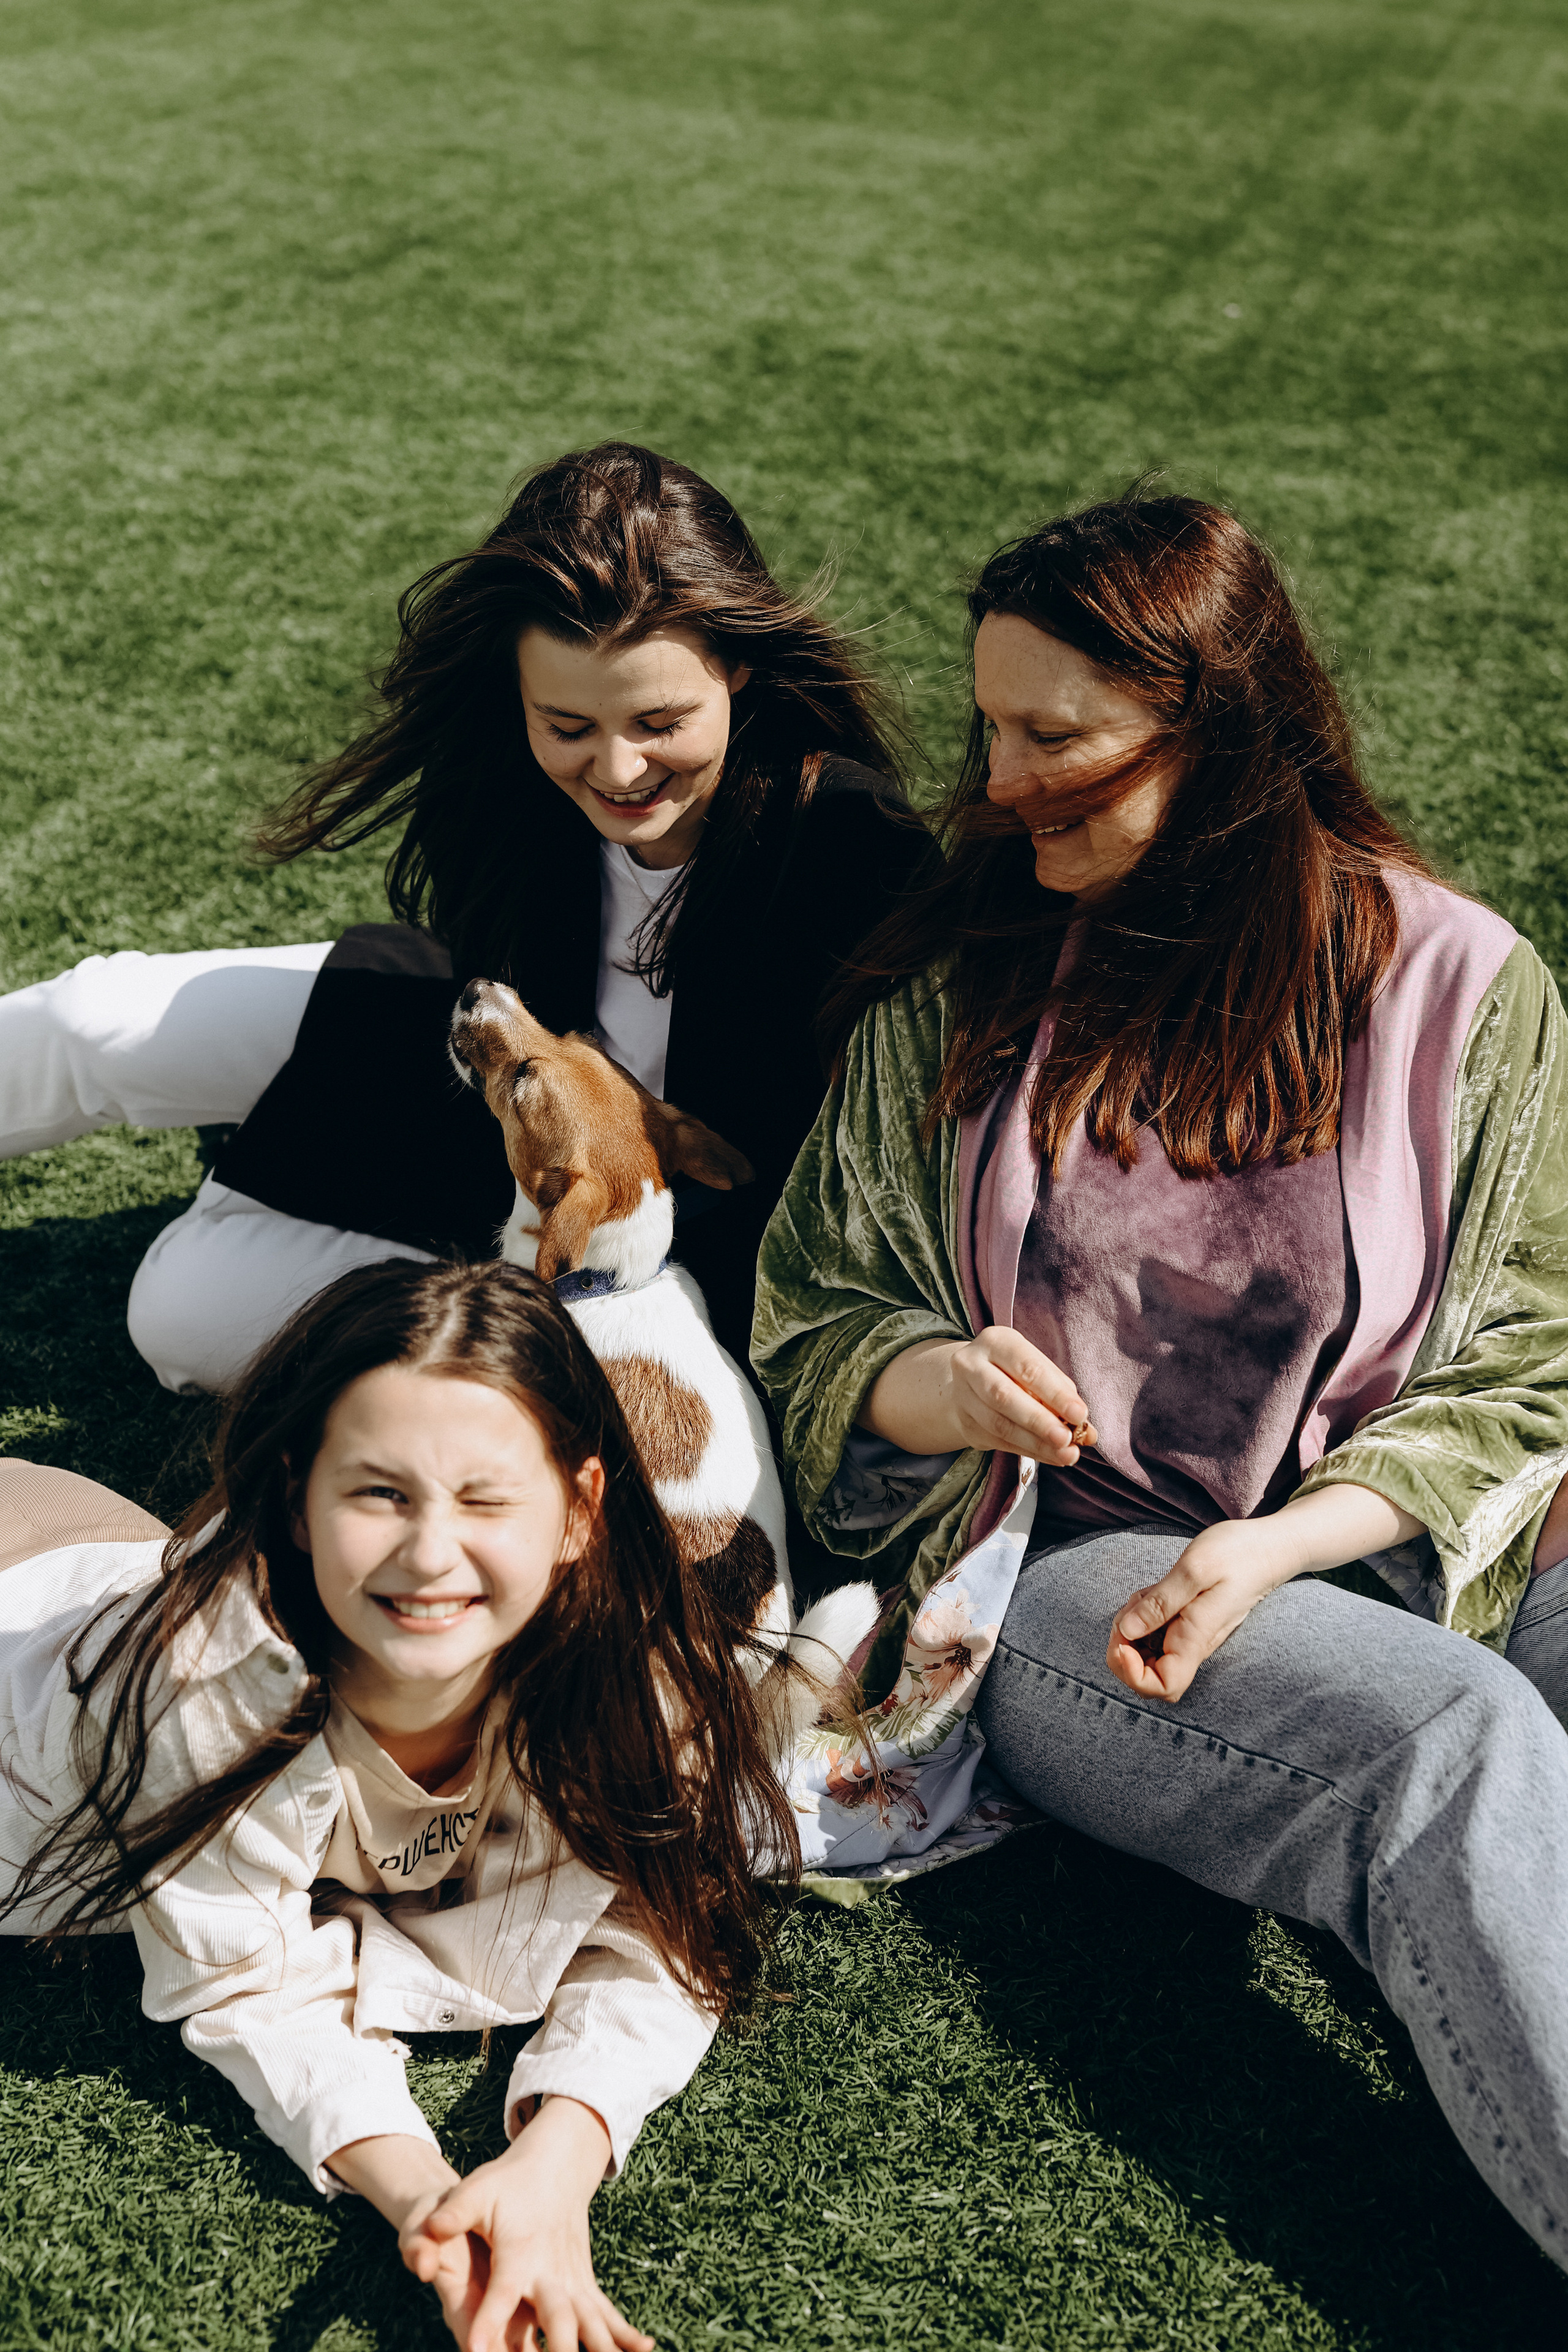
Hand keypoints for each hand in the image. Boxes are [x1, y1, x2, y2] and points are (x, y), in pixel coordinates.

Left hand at [399, 2099, 648, 2351]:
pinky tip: (646, 2349)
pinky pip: (606, 2315)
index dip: (490, 2321)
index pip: (502, 2292)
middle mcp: (551, 2270)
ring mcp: (573, 2279)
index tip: (478, 2351)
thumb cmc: (507, 2184)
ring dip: (601, 2347)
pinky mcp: (584, 2284)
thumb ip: (451, 2214)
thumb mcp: (474, 2192)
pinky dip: (624, 2335)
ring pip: (591, 2322)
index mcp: (519, 2251)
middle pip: (559, 2316)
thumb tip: (429, 2226)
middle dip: (561, 2350)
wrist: (555, 2165)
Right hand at [859, 1328, 1096, 1465]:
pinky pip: (997, 1441)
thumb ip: (1062, 1395)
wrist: (971, 1381)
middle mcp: (971, 1364)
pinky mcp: (964, 1423)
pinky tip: (1050, 1456)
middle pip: (1004, 1396)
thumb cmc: (1016, 1372)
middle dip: (1039, 1421)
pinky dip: (1028, 1451)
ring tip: (1064, 1454)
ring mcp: (963, 1395)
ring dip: (1035, 1443)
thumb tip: (1088, 1432)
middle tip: (1066, 1439)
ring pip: (998, 1424)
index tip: (1080, 1414)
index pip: (1027, 1368)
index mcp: (996, 1341)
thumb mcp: (1038, 1369)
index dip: (1054, 1393)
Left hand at [1107, 1519, 1295, 1702]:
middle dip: (1122, 1648)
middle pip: (1147, 1676)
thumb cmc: (1237, 1554)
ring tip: (1144, 1595)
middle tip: (1128, 1611)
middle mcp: (1192, 1646)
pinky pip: (1155, 1634)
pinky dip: (1142, 1617)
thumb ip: (1161, 1601)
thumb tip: (1127, 1630)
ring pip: (1146, 1653)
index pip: (1163, 1687)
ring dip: (1131, 1628)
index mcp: (1194, 1638)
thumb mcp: (1194, 1568)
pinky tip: (1152, 1593)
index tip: (1122, 1638)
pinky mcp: (1186, 1625)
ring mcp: (1189, 1637)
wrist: (1269, 1549)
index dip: (1132, 1673)